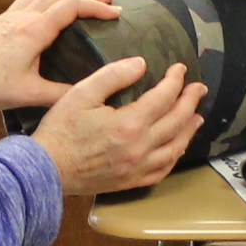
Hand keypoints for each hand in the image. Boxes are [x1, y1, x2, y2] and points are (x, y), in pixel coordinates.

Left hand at [0, 0, 121, 111]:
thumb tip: (88, 93)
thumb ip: (61, 93)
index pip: (72, 6)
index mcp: (34, 31)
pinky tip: (52, 4)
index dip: (97, 6)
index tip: (115, 12)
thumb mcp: (29, 95)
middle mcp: (24, 17)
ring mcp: (11, 16)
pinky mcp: (2, 20)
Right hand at [29, 57, 204, 193]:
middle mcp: (140, 148)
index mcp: (129, 124)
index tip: (180, 69)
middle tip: (199, 88)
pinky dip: (175, 156)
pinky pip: (163, 170)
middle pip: (177, 121)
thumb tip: (141, 64)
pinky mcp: (132, 181)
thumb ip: (113, 76)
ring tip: (197, 116)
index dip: (175, 81)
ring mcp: (138, 168)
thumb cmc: (60, 131)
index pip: (164, 98)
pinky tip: (177, 147)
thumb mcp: (81, 94)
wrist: (46, 171)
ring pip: (176, 148)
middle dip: (191, 101)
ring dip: (189, 129)